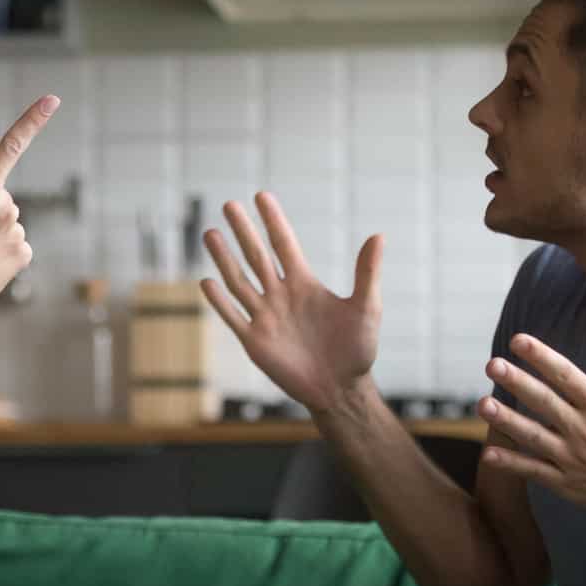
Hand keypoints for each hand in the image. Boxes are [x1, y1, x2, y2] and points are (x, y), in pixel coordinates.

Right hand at [200, 192, 382, 414]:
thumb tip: (378, 235)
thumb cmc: (358, 349)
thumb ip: (367, 272)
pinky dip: (220, 301)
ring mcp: (265, 317)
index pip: (284, 244)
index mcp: (304, 283)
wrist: (341, 389)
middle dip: (243, 231)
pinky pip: (234, 317)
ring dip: (225, 258)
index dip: (273, 220)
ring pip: (239, 282)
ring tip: (210, 233)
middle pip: (257, 256)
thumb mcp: (366, 307)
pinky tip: (207, 282)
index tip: (261, 195)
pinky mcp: (255, 342)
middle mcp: (281, 295)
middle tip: (229, 205)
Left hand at [477, 317, 585, 521]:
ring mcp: (575, 459)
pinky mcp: (569, 484)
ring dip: (507, 421)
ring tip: (482, 405)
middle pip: (545, 402)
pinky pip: (535, 471)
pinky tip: (488, 453)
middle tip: (492, 365)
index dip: (541, 357)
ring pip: (533, 437)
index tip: (518, 340)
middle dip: (517, 382)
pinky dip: (511, 463)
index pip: (567, 376)